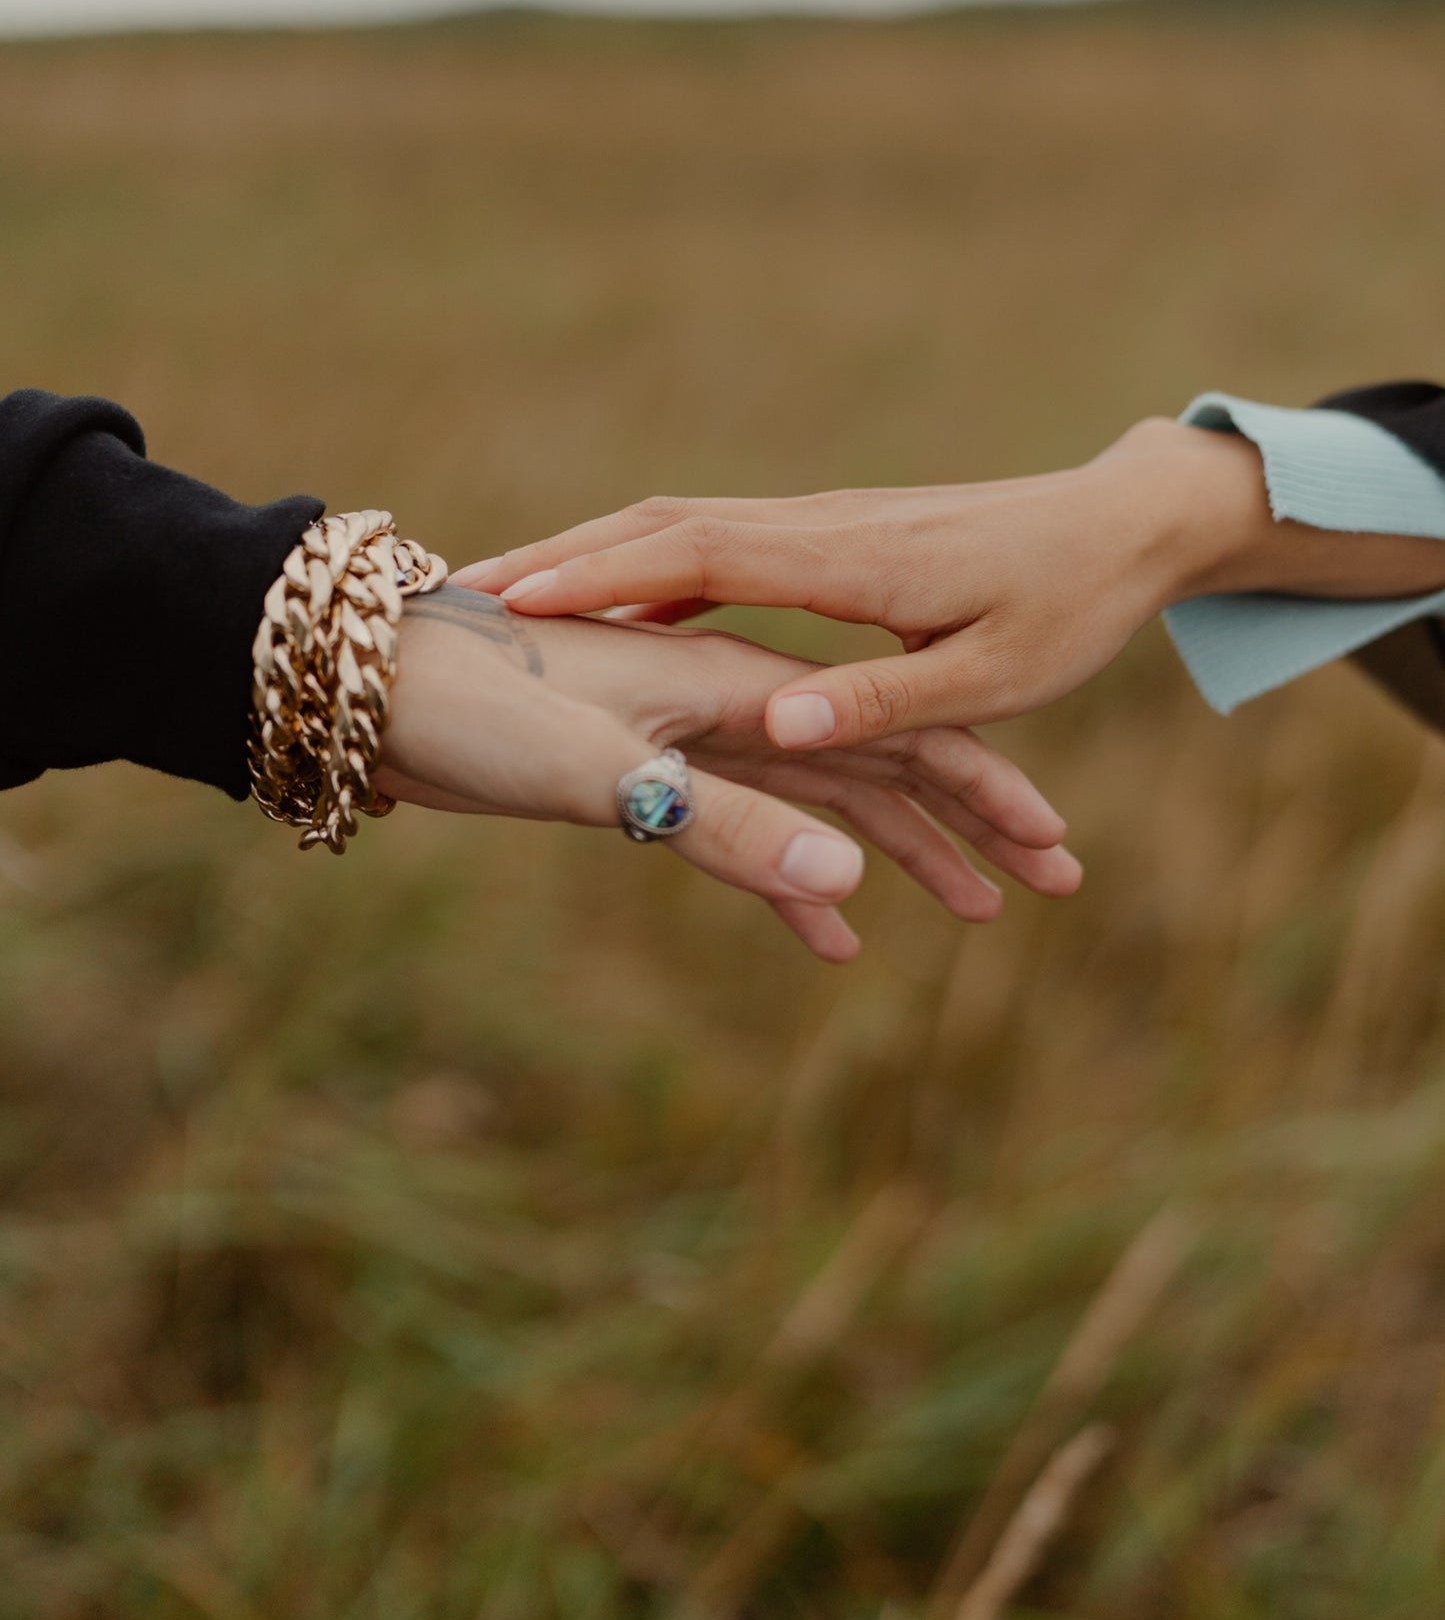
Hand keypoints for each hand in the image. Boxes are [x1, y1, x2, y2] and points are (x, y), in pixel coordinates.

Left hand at [380, 586, 1079, 960]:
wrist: (373, 692)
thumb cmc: (474, 711)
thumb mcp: (599, 771)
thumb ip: (718, 825)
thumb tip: (845, 884)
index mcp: (738, 681)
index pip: (897, 737)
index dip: (981, 794)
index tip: (1054, 851)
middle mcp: (734, 702)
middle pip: (885, 764)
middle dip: (971, 824)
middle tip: (1054, 886)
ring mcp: (694, 740)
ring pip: (827, 800)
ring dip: (903, 857)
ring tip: (980, 917)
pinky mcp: (649, 778)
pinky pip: (750, 835)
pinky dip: (798, 885)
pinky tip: (837, 938)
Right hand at [463, 420, 1444, 746]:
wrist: (1119, 523)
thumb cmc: (1066, 607)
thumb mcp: (989, 673)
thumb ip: (881, 705)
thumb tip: (780, 733)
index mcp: (845, 562)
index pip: (695, 549)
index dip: (601, 571)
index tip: (514, 593)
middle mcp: (817, 530)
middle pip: (665, 526)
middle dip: (569, 555)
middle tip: (473, 588)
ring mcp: (820, 528)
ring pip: (683, 530)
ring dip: (600, 555)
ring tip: (513, 592)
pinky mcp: (831, 541)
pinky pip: (719, 547)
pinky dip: (652, 565)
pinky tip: (620, 600)